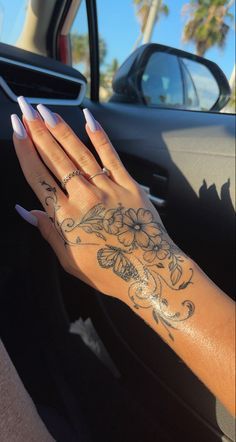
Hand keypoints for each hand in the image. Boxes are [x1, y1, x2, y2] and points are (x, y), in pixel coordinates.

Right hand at [12, 98, 192, 318]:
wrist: (150, 271)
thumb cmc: (109, 272)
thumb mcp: (69, 260)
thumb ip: (47, 232)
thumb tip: (25, 211)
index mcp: (65, 216)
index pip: (38, 176)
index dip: (25, 150)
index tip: (16, 130)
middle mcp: (84, 196)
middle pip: (55, 158)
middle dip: (37, 130)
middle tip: (25, 108)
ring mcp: (107, 188)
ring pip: (79, 153)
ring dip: (61, 129)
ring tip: (46, 111)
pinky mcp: (128, 185)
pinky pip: (111, 156)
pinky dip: (99, 137)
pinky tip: (88, 119)